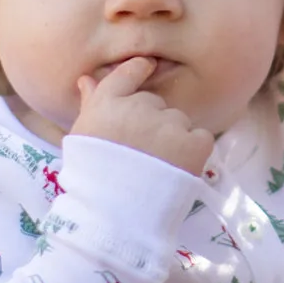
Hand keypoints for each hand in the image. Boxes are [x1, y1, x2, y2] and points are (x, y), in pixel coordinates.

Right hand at [71, 58, 213, 176]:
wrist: (117, 216)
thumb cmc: (92, 178)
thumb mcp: (83, 137)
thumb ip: (91, 104)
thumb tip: (87, 78)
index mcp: (109, 104)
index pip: (128, 73)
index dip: (139, 69)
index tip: (147, 66)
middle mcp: (140, 107)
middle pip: (155, 104)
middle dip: (152, 122)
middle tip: (141, 153)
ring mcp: (170, 124)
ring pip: (178, 122)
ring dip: (173, 138)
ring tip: (158, 167)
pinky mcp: (196, 142)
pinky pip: (200, 138)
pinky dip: (193, 152)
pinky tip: (176, 169)